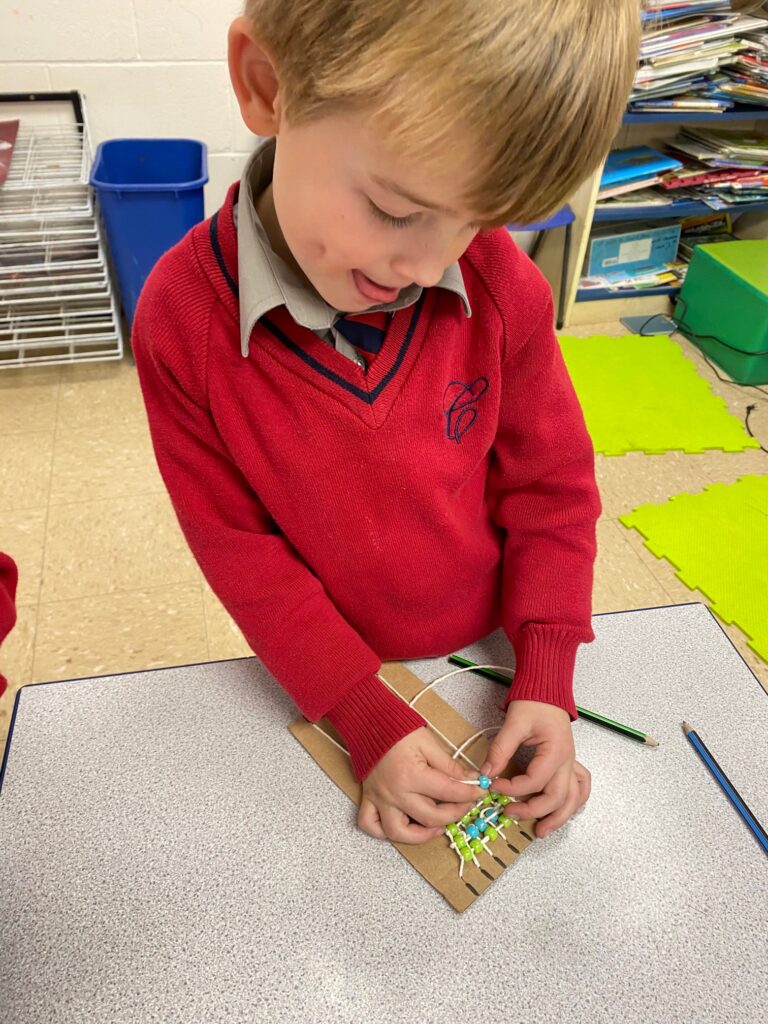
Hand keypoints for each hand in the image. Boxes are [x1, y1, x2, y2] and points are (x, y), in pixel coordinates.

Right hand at [359, 727, 484, 844]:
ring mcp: (380, 799)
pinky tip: (402, 827)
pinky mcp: (369, 799)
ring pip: (399, 832)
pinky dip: (384, 832)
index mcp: (412, 775)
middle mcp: (395, 793)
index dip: (469, 793)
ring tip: (437, 826)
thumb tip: (471, 779)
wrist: (369, 722)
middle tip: (465, 805)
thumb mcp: (429, 743)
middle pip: (430, 817)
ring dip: (422, 835)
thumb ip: (449, 765)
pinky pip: (370, 826)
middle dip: (455, 813)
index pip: (448, 792)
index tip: (481, 791)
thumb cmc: (399, 730)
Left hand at [482, 700, 590, 838]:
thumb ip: (500, 750)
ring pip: (573, 799)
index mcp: (555, 752)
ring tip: (541, 831)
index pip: (534, 781)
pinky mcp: (569, 762)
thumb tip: (487, 772)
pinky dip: (574, 802)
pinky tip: (564, 810)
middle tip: (510, 814)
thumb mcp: (514, 723)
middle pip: (556, 797)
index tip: (493, 786)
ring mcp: (571, 763)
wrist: (546, 689)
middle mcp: (568, 761)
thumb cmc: (534, 702)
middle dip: (534, 811)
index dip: (512, 788)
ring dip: (559, 817)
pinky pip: (580, 787)